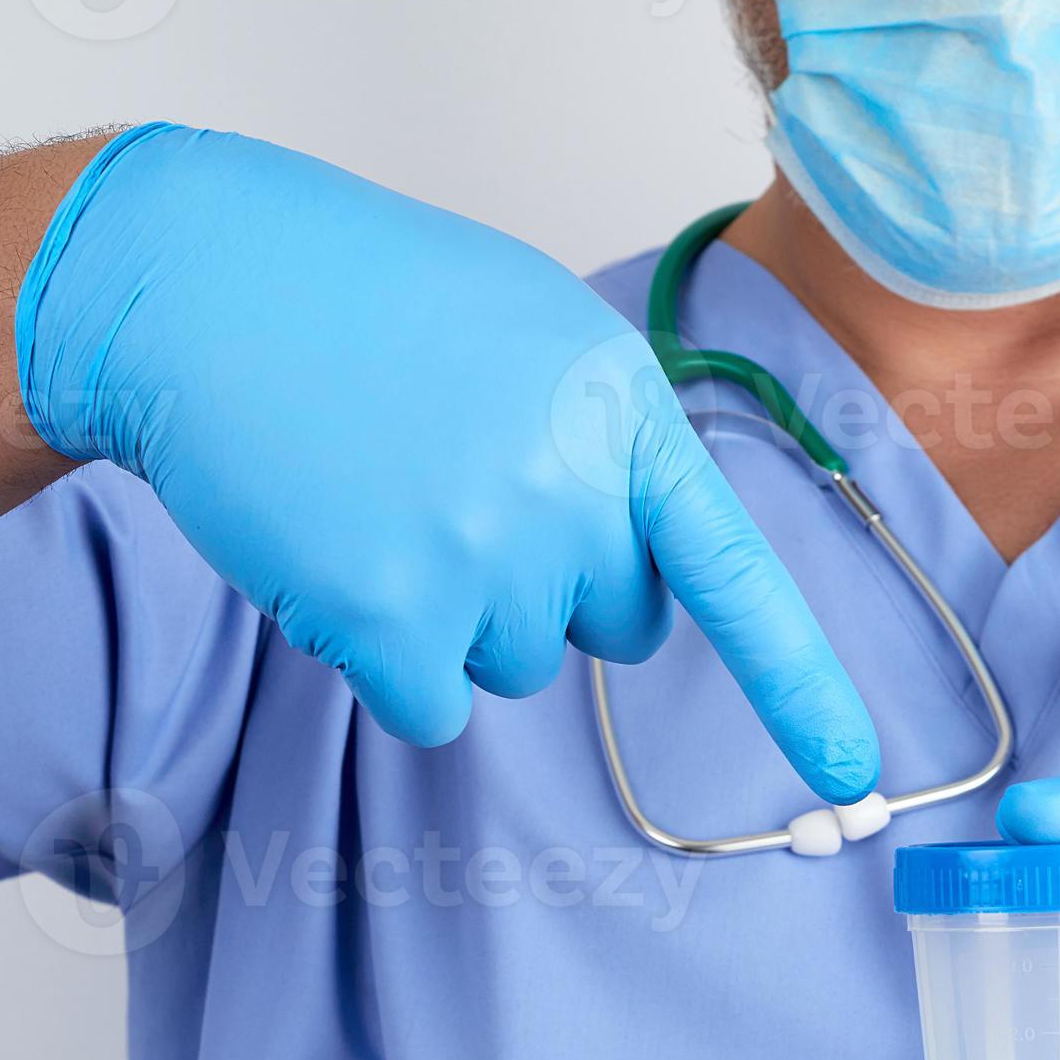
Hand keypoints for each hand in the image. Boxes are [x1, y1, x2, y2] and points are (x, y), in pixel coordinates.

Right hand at [12, 124, 878, 799]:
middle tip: (455, 489)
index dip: (798, 685)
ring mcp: (481, 560)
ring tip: (381, 497)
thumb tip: (637, 561)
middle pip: (612, 626)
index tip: (854, 771)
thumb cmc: (360, 301)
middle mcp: (569, 492)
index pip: (733, 574)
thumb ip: (605, 445)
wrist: (205, 288)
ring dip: (452, 614)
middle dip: (549, 585)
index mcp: (619, 412)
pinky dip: (389, 661)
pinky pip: (431, 709)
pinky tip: (340, 558)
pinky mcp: (390, 619)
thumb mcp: (532, 335)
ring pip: (513, 668)